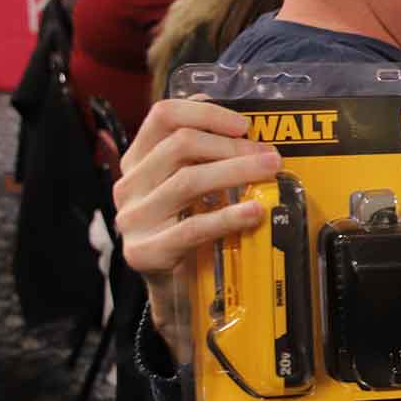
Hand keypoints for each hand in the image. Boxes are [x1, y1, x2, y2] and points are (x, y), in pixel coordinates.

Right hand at [113, 98, 283, 363]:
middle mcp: (130, 185)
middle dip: (231, 147)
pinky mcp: (146, 251)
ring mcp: (134, 218)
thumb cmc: (185, 228)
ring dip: (236, 172)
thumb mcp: (190, 187)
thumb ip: (205, 157)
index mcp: (137, 160)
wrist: (171, 287)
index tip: (243, 124)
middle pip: (180, 146)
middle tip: (269, 156)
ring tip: (271, 172)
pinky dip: (228, 217)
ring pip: (188, 181)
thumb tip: (245, 128)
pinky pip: (192, 228)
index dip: (205, 113)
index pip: (163, 116)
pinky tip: (254, 212)